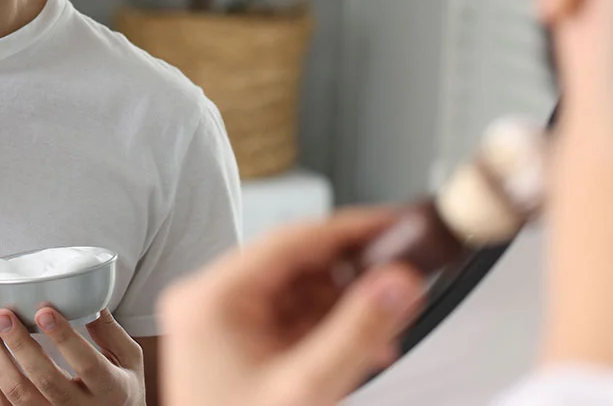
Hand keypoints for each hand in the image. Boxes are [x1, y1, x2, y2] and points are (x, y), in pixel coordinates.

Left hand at [0, 307, 144, 405]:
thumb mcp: (130, 361)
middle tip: (1, 315)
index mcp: (110, 389)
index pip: (86, 363)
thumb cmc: (122, 391)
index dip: (63, 337)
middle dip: (18, 344)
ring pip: (17, 395)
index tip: (43, 310)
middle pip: (44, 380)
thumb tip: (89, 296)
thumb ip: (112, 332)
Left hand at [157, 208, 426, 405]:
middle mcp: (208, 300)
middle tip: (404, 281)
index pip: (291, 241)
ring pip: (297, 291)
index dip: (350, 229)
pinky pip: (288, 319)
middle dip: (352, 277)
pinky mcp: (233, 344)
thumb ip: (357, 333)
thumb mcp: (305, 390)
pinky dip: (327, 329)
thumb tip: (400, 281)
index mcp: (210, 298)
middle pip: (295, 264)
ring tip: (386, 330)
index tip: (397, 223)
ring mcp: (218, 322)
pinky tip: (362, 347)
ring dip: (345, 307)